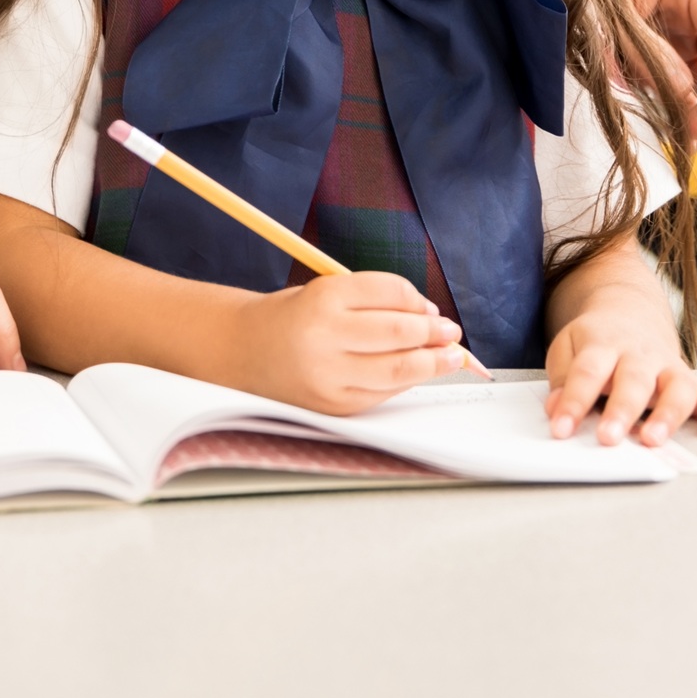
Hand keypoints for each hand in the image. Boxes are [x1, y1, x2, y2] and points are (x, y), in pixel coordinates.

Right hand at [231, 271, 470, 413]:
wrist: (245, 351)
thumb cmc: (295, 318)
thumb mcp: (328, 292)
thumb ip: (376, 301)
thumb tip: (431, 318)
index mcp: (323, 298)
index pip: (391, 292)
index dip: (420, 301)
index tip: (432, 309)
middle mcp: (324, 337)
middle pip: (400, 334)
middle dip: (435, 333)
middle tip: (452, 333)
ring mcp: (328, 377)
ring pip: (398, 371)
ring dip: (432, 363)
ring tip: (449, 356)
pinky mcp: (333, 406)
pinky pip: (383, 394)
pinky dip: (405, 383)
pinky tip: (413, 373)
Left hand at [545, 293, 696, 447]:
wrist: (629, 311)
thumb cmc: (596, 341)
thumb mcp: (568, 348)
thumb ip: (562, 378)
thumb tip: (557, 409)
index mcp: (604, 343)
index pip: (588, 372)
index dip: (574, 402)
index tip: (561, 429)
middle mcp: (641, 355)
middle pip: (634, 380)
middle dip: (622, 411)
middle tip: (608, 438)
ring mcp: (669, 367)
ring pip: (678, 387)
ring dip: (668, 415)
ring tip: (653, 440)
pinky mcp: (691, 381)